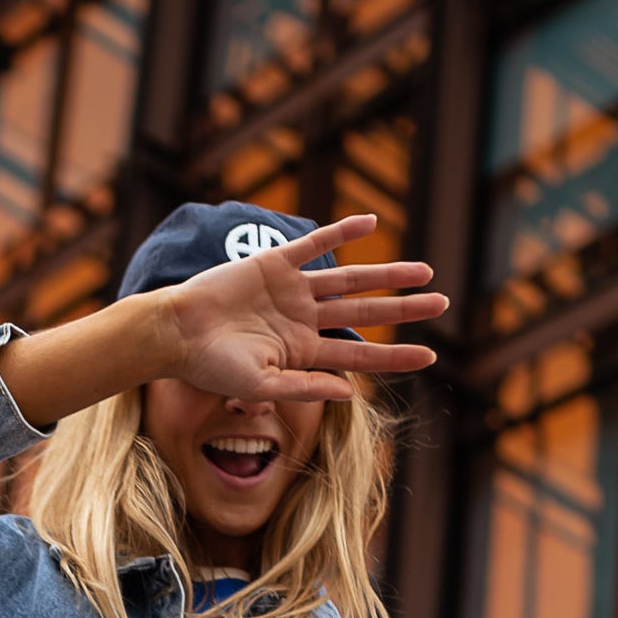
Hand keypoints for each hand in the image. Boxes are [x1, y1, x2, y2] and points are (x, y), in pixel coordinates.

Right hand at [165, 213, 448, 405]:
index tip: (430, 356)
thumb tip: (350, 393)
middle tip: (442, 304)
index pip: (361, 353)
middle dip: (404, 310)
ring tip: (425, 271)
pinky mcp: (274, 263)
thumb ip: (304, 387)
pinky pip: (315, 243)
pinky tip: (372, 223)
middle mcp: (303, 320)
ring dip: (387, 273)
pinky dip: (342, 232)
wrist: (174, 332)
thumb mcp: (260, 385)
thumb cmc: (210, 367)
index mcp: (303, 352)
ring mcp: (292, 290)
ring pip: (350, 279)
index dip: (396, 356)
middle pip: (365, 313)